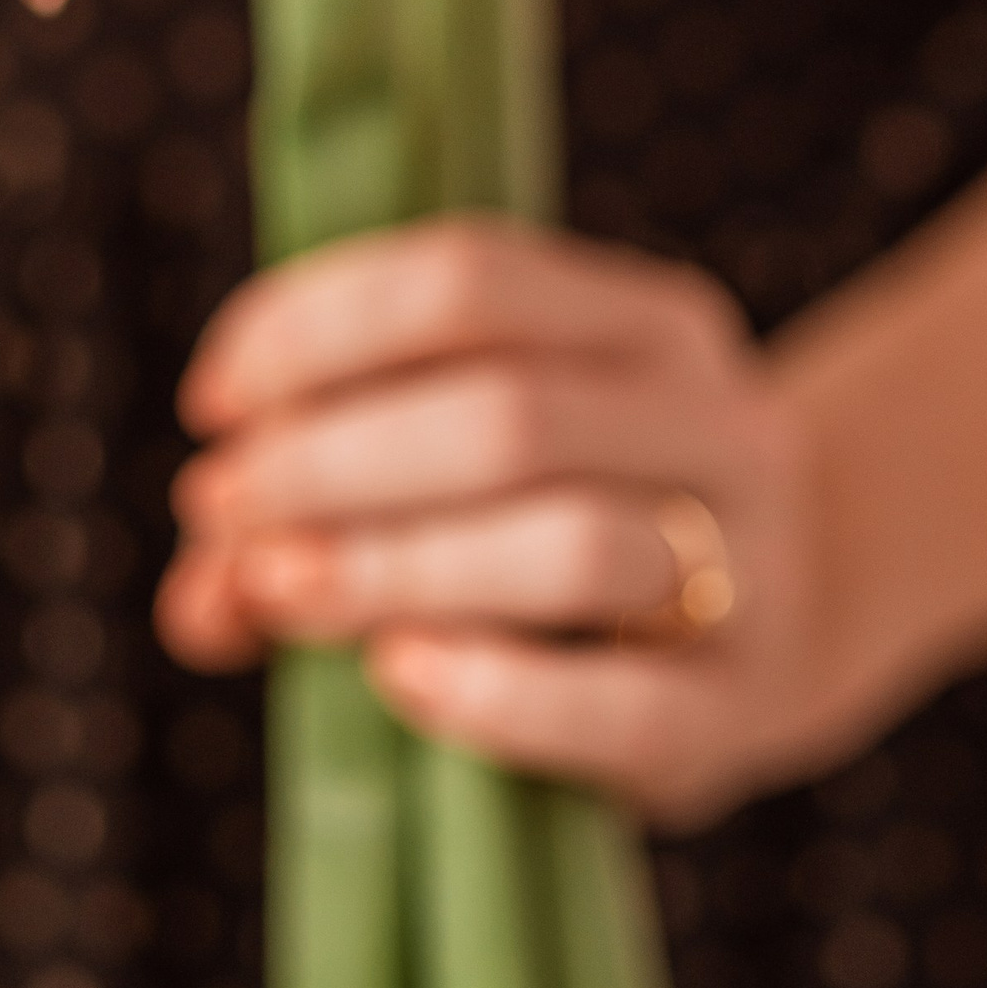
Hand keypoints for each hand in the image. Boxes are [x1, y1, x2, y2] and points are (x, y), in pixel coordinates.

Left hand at [154, 214, 880, 827]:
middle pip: (509, 411)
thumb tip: (198, 587)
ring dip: (389, 564)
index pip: (472, 277)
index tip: (212, 398)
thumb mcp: (485, 463)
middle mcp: (717, 418)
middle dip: (332, 455)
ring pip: (566, 542)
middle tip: (219, 503)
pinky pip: (621, 705)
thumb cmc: (576, 519)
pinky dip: (491, 692)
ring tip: (274, 587)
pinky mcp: (743, 710)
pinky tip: (395, 679)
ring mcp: (752, 564)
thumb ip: (328, 498)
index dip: (321, 325)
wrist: (788, 625)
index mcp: (647, 320)